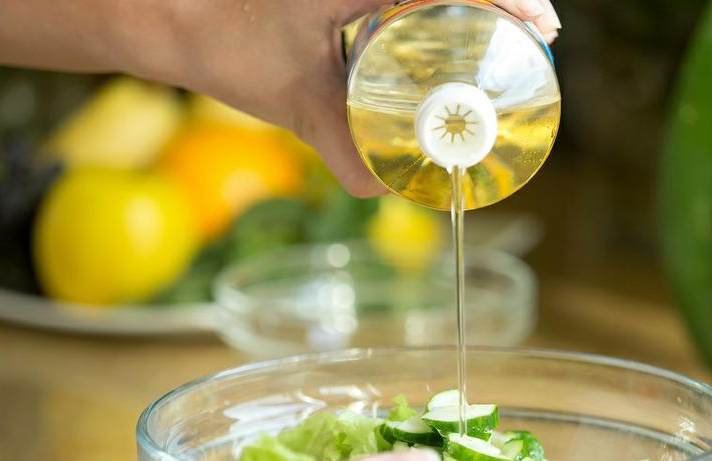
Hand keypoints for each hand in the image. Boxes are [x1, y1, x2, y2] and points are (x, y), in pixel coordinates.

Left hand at [159, 0, 561, 195]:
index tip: (543, 27)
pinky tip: (449, 32)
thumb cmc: (225, 41)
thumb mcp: (293, 99)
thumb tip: (382, 190)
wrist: (169, 12)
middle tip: (533, 36)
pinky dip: (436, 5)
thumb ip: (341, 148)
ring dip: (474, 2)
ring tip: (507, 34)